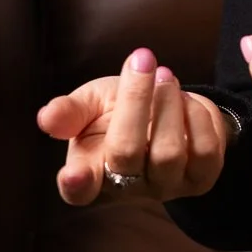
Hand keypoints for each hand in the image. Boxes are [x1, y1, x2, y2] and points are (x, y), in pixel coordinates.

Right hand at [36, 47, 230, 205]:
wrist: (165, 113)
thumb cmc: (117, 111)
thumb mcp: (90, 104)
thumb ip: (69, 111)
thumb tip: (47, 118)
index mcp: (90, 173)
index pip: (78, 190)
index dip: (75, 184)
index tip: (73, 174)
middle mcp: (127, 189)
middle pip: (126, 153)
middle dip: (135, 100)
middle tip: (143, 60)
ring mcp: (165, 188)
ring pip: (168, 152)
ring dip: (168, 103)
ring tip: (165, 77)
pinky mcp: (199, 180)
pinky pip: (204, 149)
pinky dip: (196, 115)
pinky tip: (186, 102)